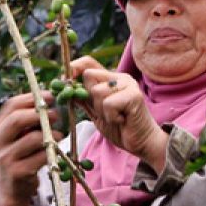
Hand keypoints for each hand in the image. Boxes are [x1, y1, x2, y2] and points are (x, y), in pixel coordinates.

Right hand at [0, 91, 64, 205]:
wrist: (11, 190)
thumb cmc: (19, 157)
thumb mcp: (17, 137)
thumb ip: (27, 120)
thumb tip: (48, 98)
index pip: (10, 105)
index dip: (32, 98)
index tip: (50, 96)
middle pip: (17, 119)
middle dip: (40, 114)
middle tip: (56, 115)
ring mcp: (5, 158)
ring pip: (32, 138)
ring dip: (51, 134)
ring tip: (59, 135)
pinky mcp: (17, 172)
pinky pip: (40, 156)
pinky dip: (51, 151)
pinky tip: (55, 151)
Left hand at [69, 57, 168, 173]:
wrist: (142, 143)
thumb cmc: (120, 128)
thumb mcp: (95, 113)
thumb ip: (83, 100)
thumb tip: (64, 87)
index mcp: (110, 79)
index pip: (88, 62)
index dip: (73, 68)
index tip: (64, 80)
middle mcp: (119, 78)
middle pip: (88, 76)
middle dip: (88, 98)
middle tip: (103, 112)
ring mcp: (128, 84)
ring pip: (96, 91)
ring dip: (101, 111)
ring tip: (115, 117)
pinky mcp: (134, 95)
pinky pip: (108, 103)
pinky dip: (111, 117)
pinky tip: (121, 120)